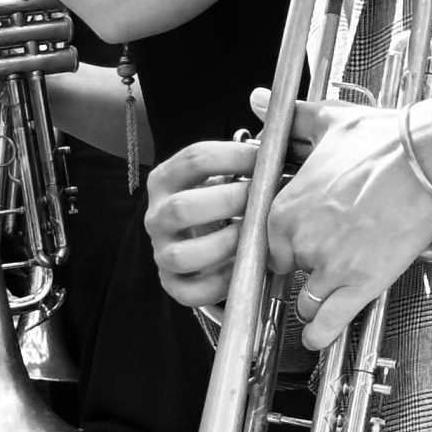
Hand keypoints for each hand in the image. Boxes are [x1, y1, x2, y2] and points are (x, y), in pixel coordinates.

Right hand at [145, 135, 262, 311]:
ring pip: (184, 255)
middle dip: (230, 202)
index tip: (267, 159)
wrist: (198, 241)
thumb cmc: (217, 203)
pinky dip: (221, 284)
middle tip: (262, 200)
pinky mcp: (171, 283)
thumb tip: (275, 140)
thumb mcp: (219, 175)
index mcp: (164, 180)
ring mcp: (161, 252)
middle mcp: (156, 216)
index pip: (193, 159)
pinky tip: (243, 268)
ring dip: (226, 245)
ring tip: (255, 236)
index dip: (234, 156)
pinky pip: (192, 291)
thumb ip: (239, 157)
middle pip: (182, 207)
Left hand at [264, 98, 431, 350]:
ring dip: (311, 303)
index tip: (292, 248)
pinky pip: (329, 322)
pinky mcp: (361, 284)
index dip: (281, 247)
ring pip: (305, 301)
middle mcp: (299, 240)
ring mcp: (329, 266)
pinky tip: (317, 338)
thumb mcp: (326, 121)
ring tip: (323, 300)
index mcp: (284, 207)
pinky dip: (321, 334)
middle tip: (320, 265)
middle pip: (286, 272)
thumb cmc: (382, 139)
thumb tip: (259, 100)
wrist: (428, 158)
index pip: (265, 242)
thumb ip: (287, 118)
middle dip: (300, 271)